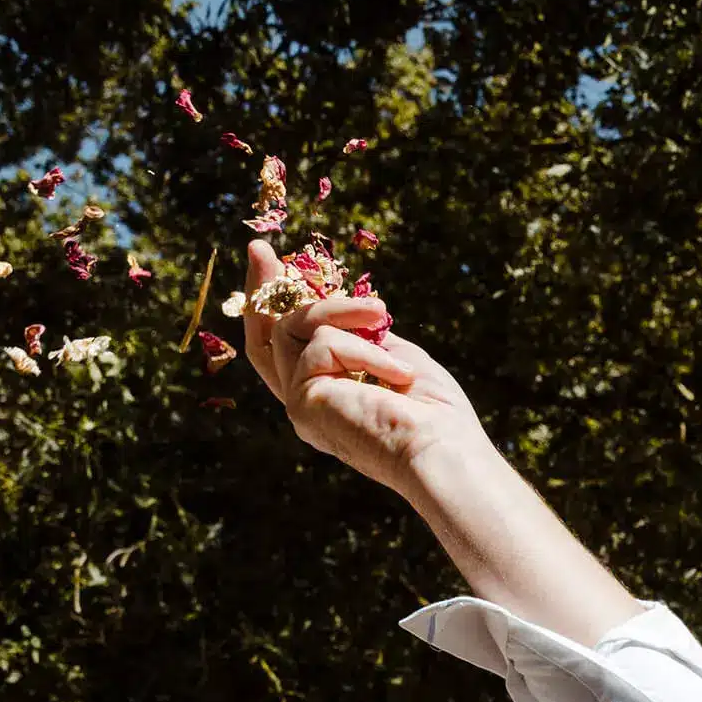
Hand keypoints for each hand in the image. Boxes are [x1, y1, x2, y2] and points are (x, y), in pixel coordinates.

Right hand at [240, 239, 492, 494]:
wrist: (442, 453)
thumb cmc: (434, 415)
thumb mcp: (393, 358)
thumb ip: (360, 337)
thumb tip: (337, 307)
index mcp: (328, 394)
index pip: (287, 347)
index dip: (275, 305)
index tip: (274, 263)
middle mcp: (304, 401)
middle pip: (266, 336)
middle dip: (263, 288)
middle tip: (259, 247)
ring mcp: (299, 402)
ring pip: (294, 326)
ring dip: (341, 309)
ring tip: (382, 314)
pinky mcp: (303, 401)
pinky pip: (325, 343)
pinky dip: (367, 350)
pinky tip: (397, 376)